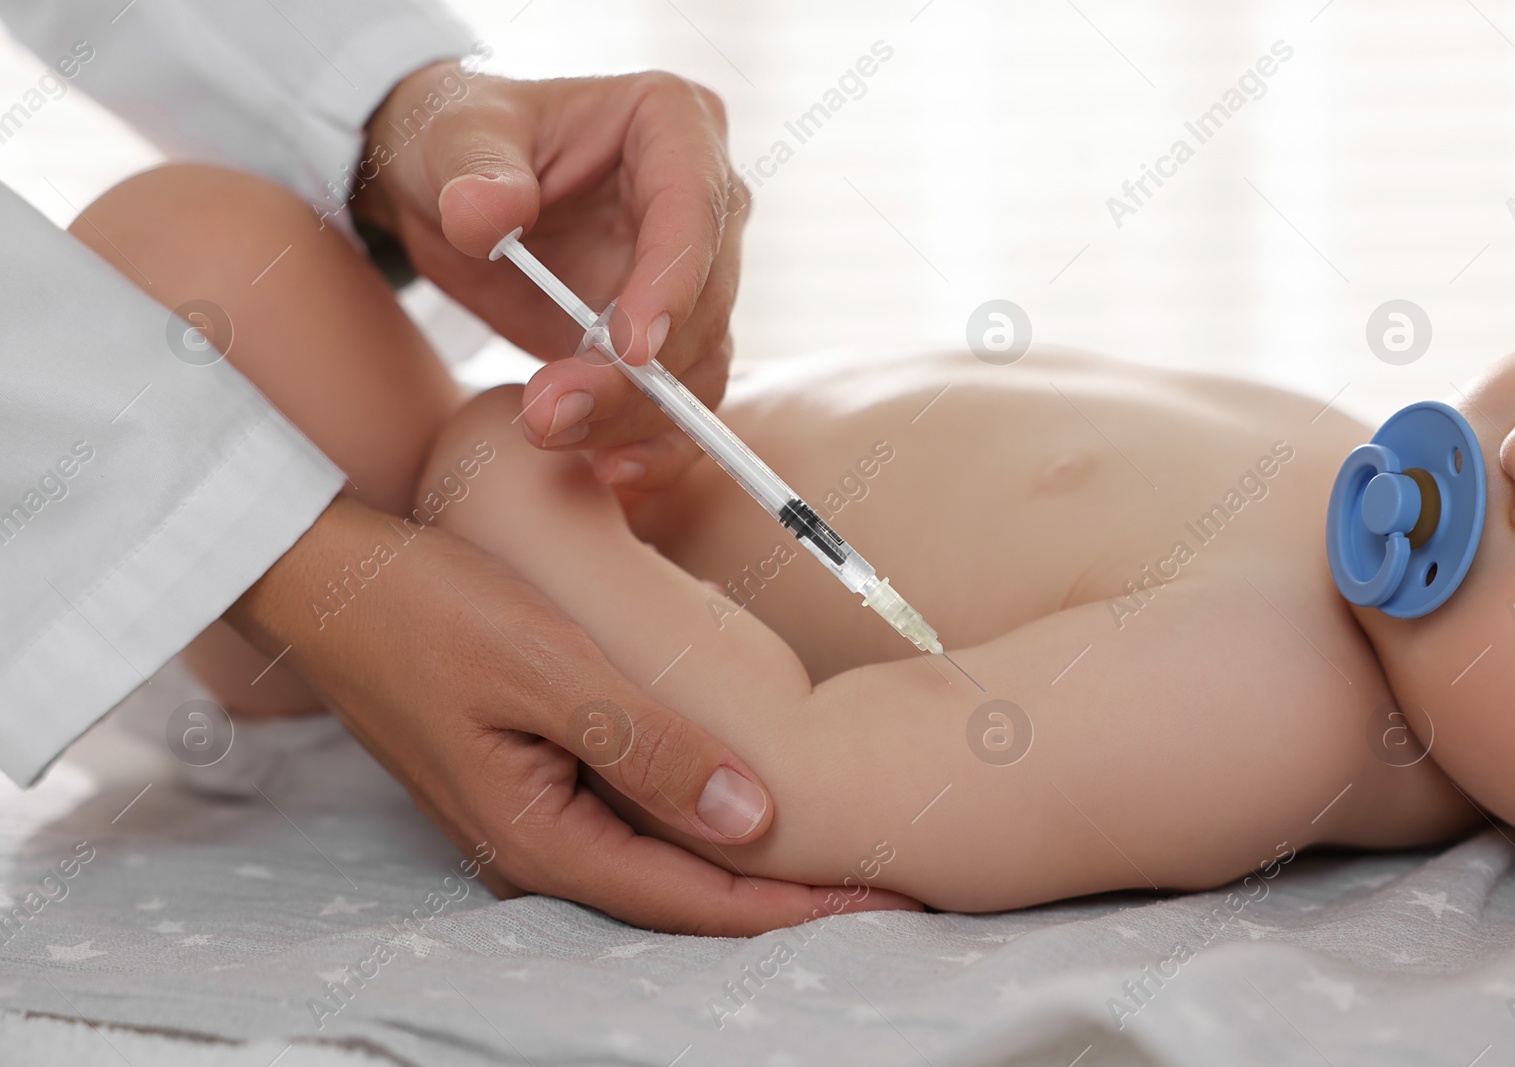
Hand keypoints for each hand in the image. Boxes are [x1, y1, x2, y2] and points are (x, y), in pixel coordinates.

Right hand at [226, 496, 918, 933]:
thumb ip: (646, 744)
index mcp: (542, 839)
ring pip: (662, 860)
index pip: (696, 900)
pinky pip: (630, 819)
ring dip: (745, 860)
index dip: (796, 903)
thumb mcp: (545, 667)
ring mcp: (529, 816)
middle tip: (884, 880)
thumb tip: (753, 818)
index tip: (884, 895)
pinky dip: (695, 816)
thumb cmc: (426, 609)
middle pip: (685, 895)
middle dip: (786, 895)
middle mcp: (536, 848)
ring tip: (835, 848)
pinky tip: (741, 797)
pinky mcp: (526, 778)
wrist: (324, 580)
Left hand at [356, 61, 748, 490]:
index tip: (628, 351)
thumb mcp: (448, 137)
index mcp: (671, 125)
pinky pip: (681, 404)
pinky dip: (650, 443)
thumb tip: (489, 214)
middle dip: (637, 371)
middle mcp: (706, 201)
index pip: (694, 208)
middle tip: (551, 413)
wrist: (446, 190)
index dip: (672, 283)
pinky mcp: (671, 338)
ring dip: (632, 416)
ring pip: (697, 364)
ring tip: (550, 434)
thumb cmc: (455, 141)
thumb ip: (470, 169)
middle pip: (703, 301)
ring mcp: (696, 275)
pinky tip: (609, 472)